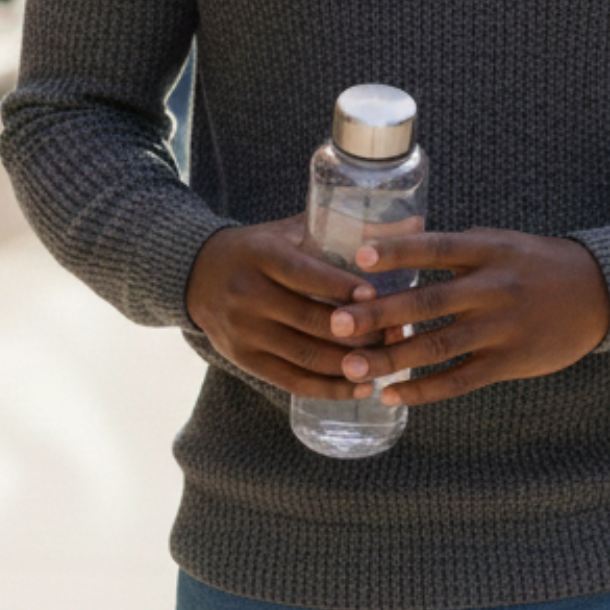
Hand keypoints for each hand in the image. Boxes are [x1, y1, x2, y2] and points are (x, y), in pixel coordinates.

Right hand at [185, 216, 391, 399]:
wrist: (195, 274)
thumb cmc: (258, 249)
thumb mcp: (288, 230)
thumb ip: (342, 227)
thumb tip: (414, 222)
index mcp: (260, 256)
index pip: (304, 275)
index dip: (340, 288)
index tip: (375, 295)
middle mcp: (247, 295)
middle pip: (309, 320)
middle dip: (357, 331)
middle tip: (396, 331)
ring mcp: (243, 332)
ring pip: (305, 356)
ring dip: (350, 362)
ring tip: (387, 360)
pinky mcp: (244, 360)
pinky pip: (292, 381)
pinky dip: (329, 388)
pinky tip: (361, 385)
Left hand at [327, 230, 609, 407]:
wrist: (597, 292)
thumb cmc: (532, 263)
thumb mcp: (496, 242)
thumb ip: (449, 247)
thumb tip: (387, 243)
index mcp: (485, 251)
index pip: (435, 247)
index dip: (397, 251)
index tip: (358, 256)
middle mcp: (492, 288)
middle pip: (428, 302)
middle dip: (379, 315)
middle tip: (335, 324)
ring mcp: (501, 327)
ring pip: (437, 347)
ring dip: (391, 358)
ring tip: (350, 368)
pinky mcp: (509, 361)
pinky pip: (459, 380)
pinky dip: (423, 391)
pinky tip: (391, 395)